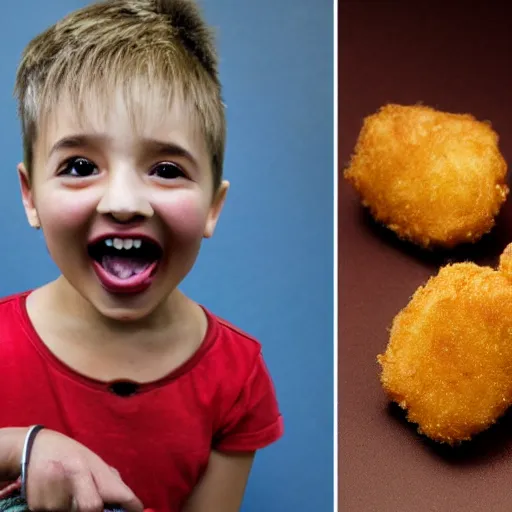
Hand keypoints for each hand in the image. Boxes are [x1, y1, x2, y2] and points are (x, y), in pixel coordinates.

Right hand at [23, 429, 142, 511]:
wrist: (31, 448)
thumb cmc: (68, 452)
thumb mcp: (92, 458)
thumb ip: (109, 479)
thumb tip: (129, 500)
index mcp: (84, 465)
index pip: (111, 492)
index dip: (127, 504)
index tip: (137, 509)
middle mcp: (69, 479)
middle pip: (92, 509)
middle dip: (97, 507)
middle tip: (94, 498)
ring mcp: (51, 495)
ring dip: (76, 506)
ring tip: (69, 489)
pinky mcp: (37, 506)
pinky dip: (60, 508)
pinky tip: (55, 493)